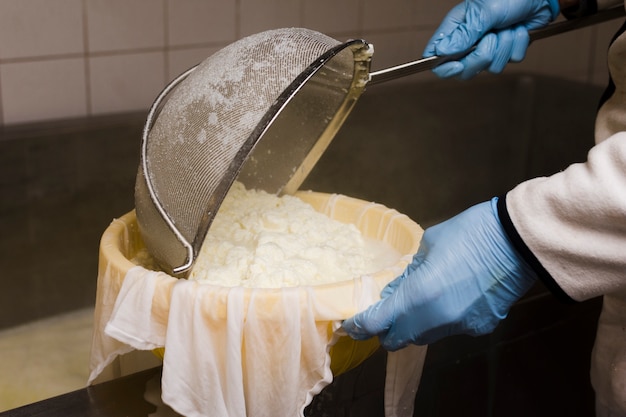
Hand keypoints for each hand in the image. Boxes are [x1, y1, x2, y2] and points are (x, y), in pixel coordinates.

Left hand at [342, 198, 536, 349]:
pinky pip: (450, 329)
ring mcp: (460, 326)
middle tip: (386, 310)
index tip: (352, 324)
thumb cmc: (470, 233)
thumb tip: (395, 292)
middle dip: (387, 328)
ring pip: (425, 336)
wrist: (520, 240)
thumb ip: (409, 275)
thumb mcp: (429, 246)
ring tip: (421, 299)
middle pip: (399, 339)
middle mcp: (437, 319)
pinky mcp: (480, 327)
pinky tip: (451, 297)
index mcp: (419, 295)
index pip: (378, 322)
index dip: (360, 326)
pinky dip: (442, 319)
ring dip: (414, 324)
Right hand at [424, 0, 558, 78]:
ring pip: (490, 67)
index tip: (457, 65)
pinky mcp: (504, 52)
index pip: (436, 56)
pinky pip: (509, 62)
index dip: (444, 67)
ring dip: (504, 47)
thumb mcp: (483, 12)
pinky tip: (518, 30)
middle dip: (482, 56)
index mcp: (455, 29)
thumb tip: (442, 52)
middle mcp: (468, 42)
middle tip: (492, 37)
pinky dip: (517, 46)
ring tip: (508, 27)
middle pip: (464, 69)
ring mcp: (487, 48)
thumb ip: (464, 34)